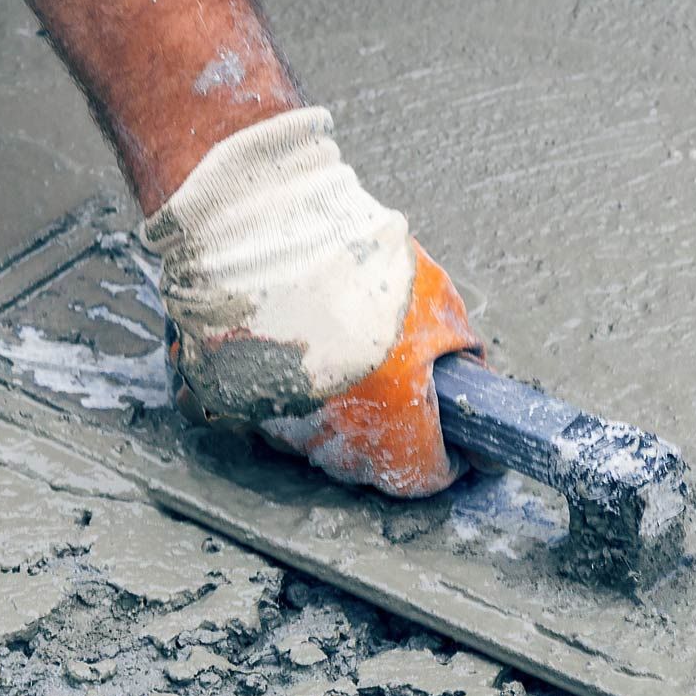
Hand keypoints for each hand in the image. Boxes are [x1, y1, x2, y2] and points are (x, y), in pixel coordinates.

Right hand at [142, 108, 480, 497]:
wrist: (252, 222)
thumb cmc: (344, 255)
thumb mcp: (433, 295)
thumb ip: (455, 351)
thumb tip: (468, 379)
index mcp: (388, 419)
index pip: (425, 473)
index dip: (446, 454)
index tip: (453, 437)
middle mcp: (329, 436)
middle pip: (369, 461)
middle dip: (389, 429)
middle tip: (394, 382)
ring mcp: (273, 423)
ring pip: (315, 439)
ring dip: (333, 409)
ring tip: (336, 350)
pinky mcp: (226, 402)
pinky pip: (260, 413)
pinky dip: (275, 392)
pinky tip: (287, 350)